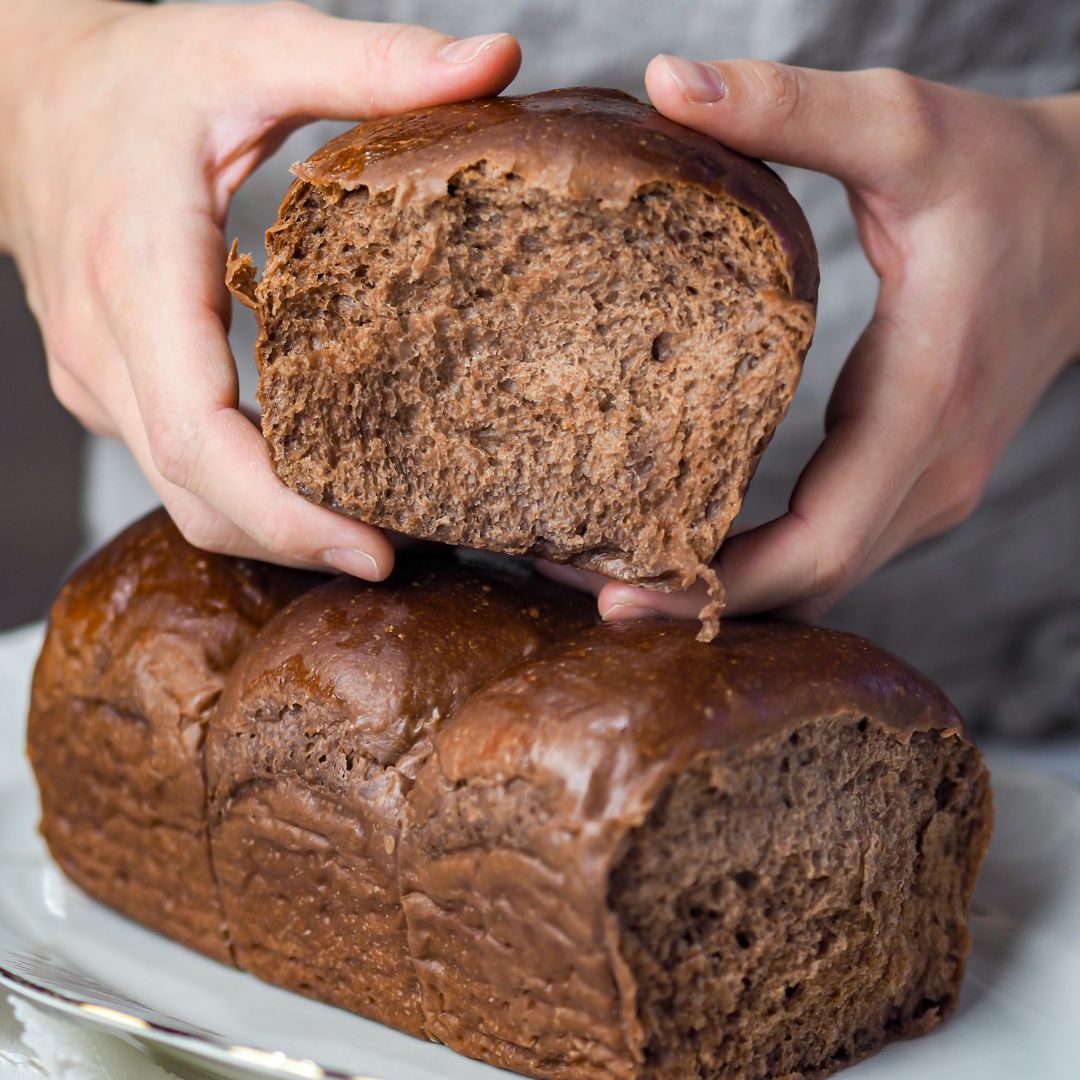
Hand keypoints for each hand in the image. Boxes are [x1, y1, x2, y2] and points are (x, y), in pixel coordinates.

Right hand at [0, 0, 519, 574]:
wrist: (19, 92)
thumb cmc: (131, 76)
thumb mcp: (251, 46)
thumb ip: (373, 62)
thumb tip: (496, 62)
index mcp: (139, 275)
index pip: (200, 439)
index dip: (284, 513)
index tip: (371, 547)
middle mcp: (108, 349)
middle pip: (198, 496)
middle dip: (295, 541)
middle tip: (395, 554)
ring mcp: (99, 379)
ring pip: (184, 496)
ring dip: (272, 530)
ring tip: (369, 530)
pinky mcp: (111, 387)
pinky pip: (179, 469)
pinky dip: (245, 496)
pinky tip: (315, 487)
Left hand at [557, 58, 1079, 624]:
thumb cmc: (1008, 176)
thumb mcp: (905, 127)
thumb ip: (789, 108)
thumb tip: (662, 81)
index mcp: (923, 408)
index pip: (816, 546)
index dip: (717, 583)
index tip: (617, 594)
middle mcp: (929, 476)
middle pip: (804, 587)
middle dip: (692, 601)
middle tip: (580, 591)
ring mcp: (925, 489)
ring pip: (814, 581)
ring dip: (718, 592)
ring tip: (610, 575)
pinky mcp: (910, 479)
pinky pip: (824, 548)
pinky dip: (756, 565)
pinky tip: (682, 545)